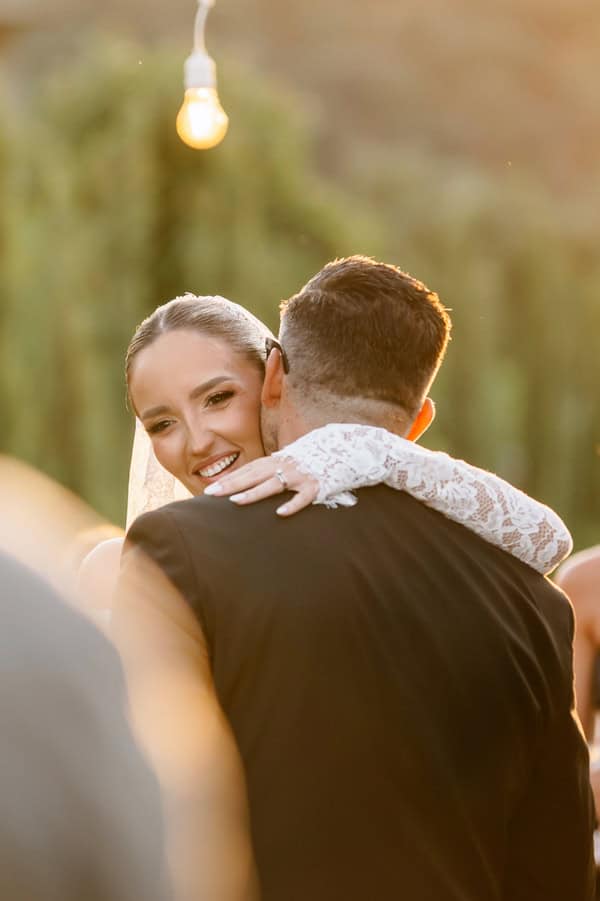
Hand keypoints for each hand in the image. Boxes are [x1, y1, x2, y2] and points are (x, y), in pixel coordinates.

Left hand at [204, 456, 318, 515]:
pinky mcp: (315, 487)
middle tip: (211, 493)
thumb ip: (271, 470)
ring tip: (235, 501)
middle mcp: (285, 466)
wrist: (344, 449)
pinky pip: (302, 498)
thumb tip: (250, 480)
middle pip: (253, 476)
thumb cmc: (312, 459)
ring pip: (273, 485)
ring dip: (254, 493)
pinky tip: (280, 514)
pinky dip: (292, 505)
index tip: (210, 488)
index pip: (248, 470)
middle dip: (231, 484)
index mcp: (277, 461)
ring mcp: (300, 476)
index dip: (229, 478)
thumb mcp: (289, 460)